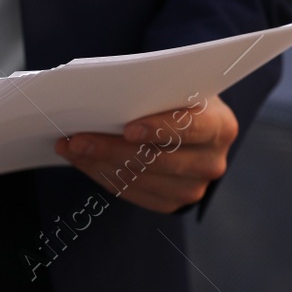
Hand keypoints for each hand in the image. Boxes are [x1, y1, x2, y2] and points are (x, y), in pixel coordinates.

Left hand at [54, 95, 238, 213]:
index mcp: (220, 127)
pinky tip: (83, 161)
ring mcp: (194, 188)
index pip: (191, 128)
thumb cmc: (179, 99)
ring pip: (139, 179)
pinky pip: (131, 193)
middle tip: (76, 138)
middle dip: (111, 148)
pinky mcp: (173, 203)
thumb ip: (156, 91)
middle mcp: (212, 162)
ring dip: (99, 163)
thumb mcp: (178, 87)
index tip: (128, 128)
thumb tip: (106, 94)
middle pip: (157, 159)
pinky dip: (103, 175)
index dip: (160, 129)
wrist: (194, 128)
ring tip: (71, 147)